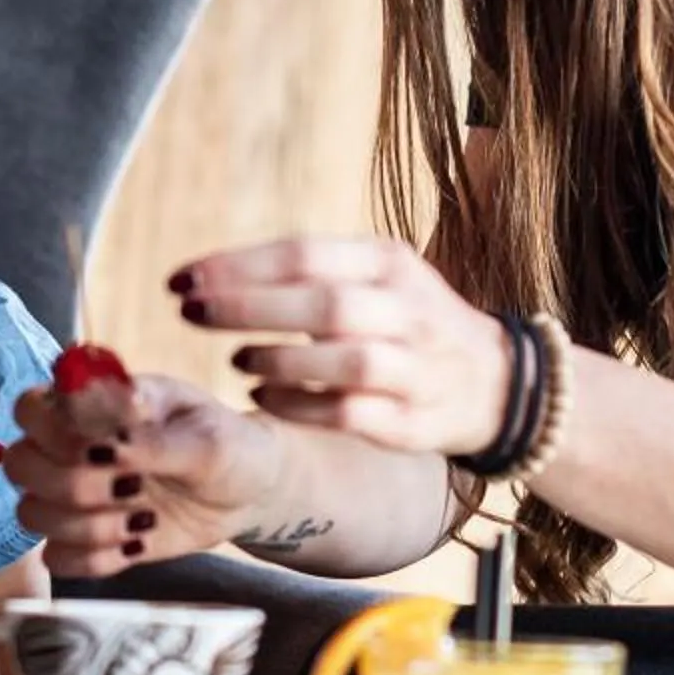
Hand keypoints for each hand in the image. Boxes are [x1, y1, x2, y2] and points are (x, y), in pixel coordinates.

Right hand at [6, 373, 284, 579]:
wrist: (249, 493)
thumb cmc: (227, 446)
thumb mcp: (207, 438)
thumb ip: (154, 439)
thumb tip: (107, 444)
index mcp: (93, 403)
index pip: (30, 407)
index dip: (56, 431)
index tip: (110, 446)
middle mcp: (71, 446)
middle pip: (18, 464)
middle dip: (73, 484)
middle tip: (132, 485)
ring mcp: (74, 496)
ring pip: (31, 515)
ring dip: (88, 525)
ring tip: (143, 518)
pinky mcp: (86, 541)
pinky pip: (56, 559)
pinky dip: (95, 559)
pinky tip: (136, 545)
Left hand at [175, 237, 511, 457]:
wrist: (493, 383)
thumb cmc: (406, 323)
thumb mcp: (375, 277)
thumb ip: (309, 274)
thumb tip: (212, 277)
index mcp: (389, 263)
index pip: (305, 253)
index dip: (237, 266)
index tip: (181, 279)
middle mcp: (407, 310)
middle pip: (324, 303)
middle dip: (248, 306)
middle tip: (191, 311)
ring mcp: (416, 367)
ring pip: (346, 360)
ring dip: (279, 359)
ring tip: (235, 359)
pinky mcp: (414, 421)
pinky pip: (351, 414)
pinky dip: (300, 406)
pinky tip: (262, 398)